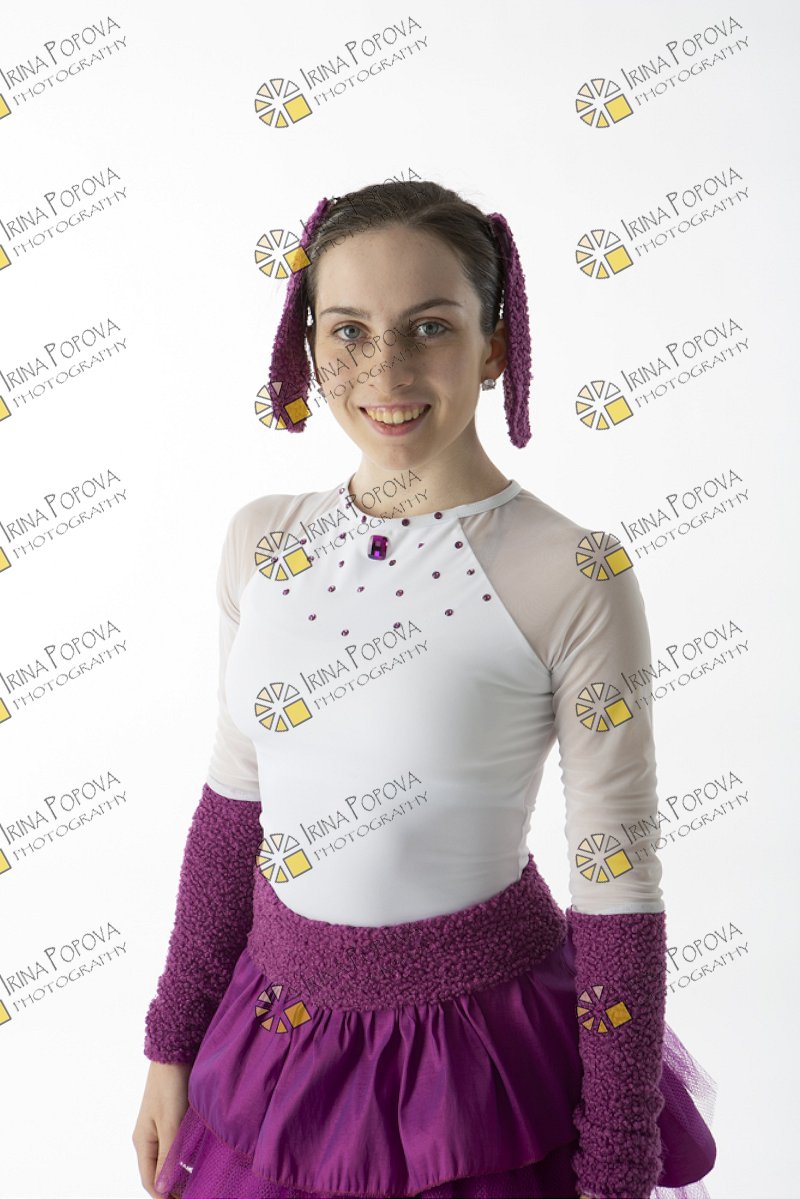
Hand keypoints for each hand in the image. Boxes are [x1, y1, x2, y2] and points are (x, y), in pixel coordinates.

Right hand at [132, 1060, 191, 1197]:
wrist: (176, 1050)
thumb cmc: (171, 1086)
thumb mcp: (171, 1123)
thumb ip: (169, 1156)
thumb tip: (162, 1190)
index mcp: (144, 1143)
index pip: (151, 1182)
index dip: (167, 1196)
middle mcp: (151, 1138)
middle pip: (160, 1174)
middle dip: (176, 1187)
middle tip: (198, 1193)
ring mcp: (163, 1128)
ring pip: (172, 1160)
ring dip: (184, 1171)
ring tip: (203, 1182)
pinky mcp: (176, 1118)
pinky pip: (180, 1144)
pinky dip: (190, 1155)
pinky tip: (205, 1158)